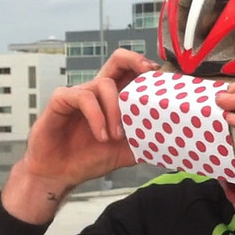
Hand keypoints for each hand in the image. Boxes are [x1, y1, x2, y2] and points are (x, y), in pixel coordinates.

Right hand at [2, 51, 159, 220]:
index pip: (133, 74)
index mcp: (115, 100)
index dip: (149, 71)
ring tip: (116, 136)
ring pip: (104, 84)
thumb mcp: (126, 152)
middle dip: (135, 60)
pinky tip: (101, 136)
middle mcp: (98, 92)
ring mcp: (79, 94)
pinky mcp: (62, 100)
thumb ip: (146, 142)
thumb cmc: (89, 159)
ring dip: (115, 111)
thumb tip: (174, 141)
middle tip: (149, 73)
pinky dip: (97, 117)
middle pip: (117, 60)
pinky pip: (84, 98)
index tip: (164, 77)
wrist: (59, 174)